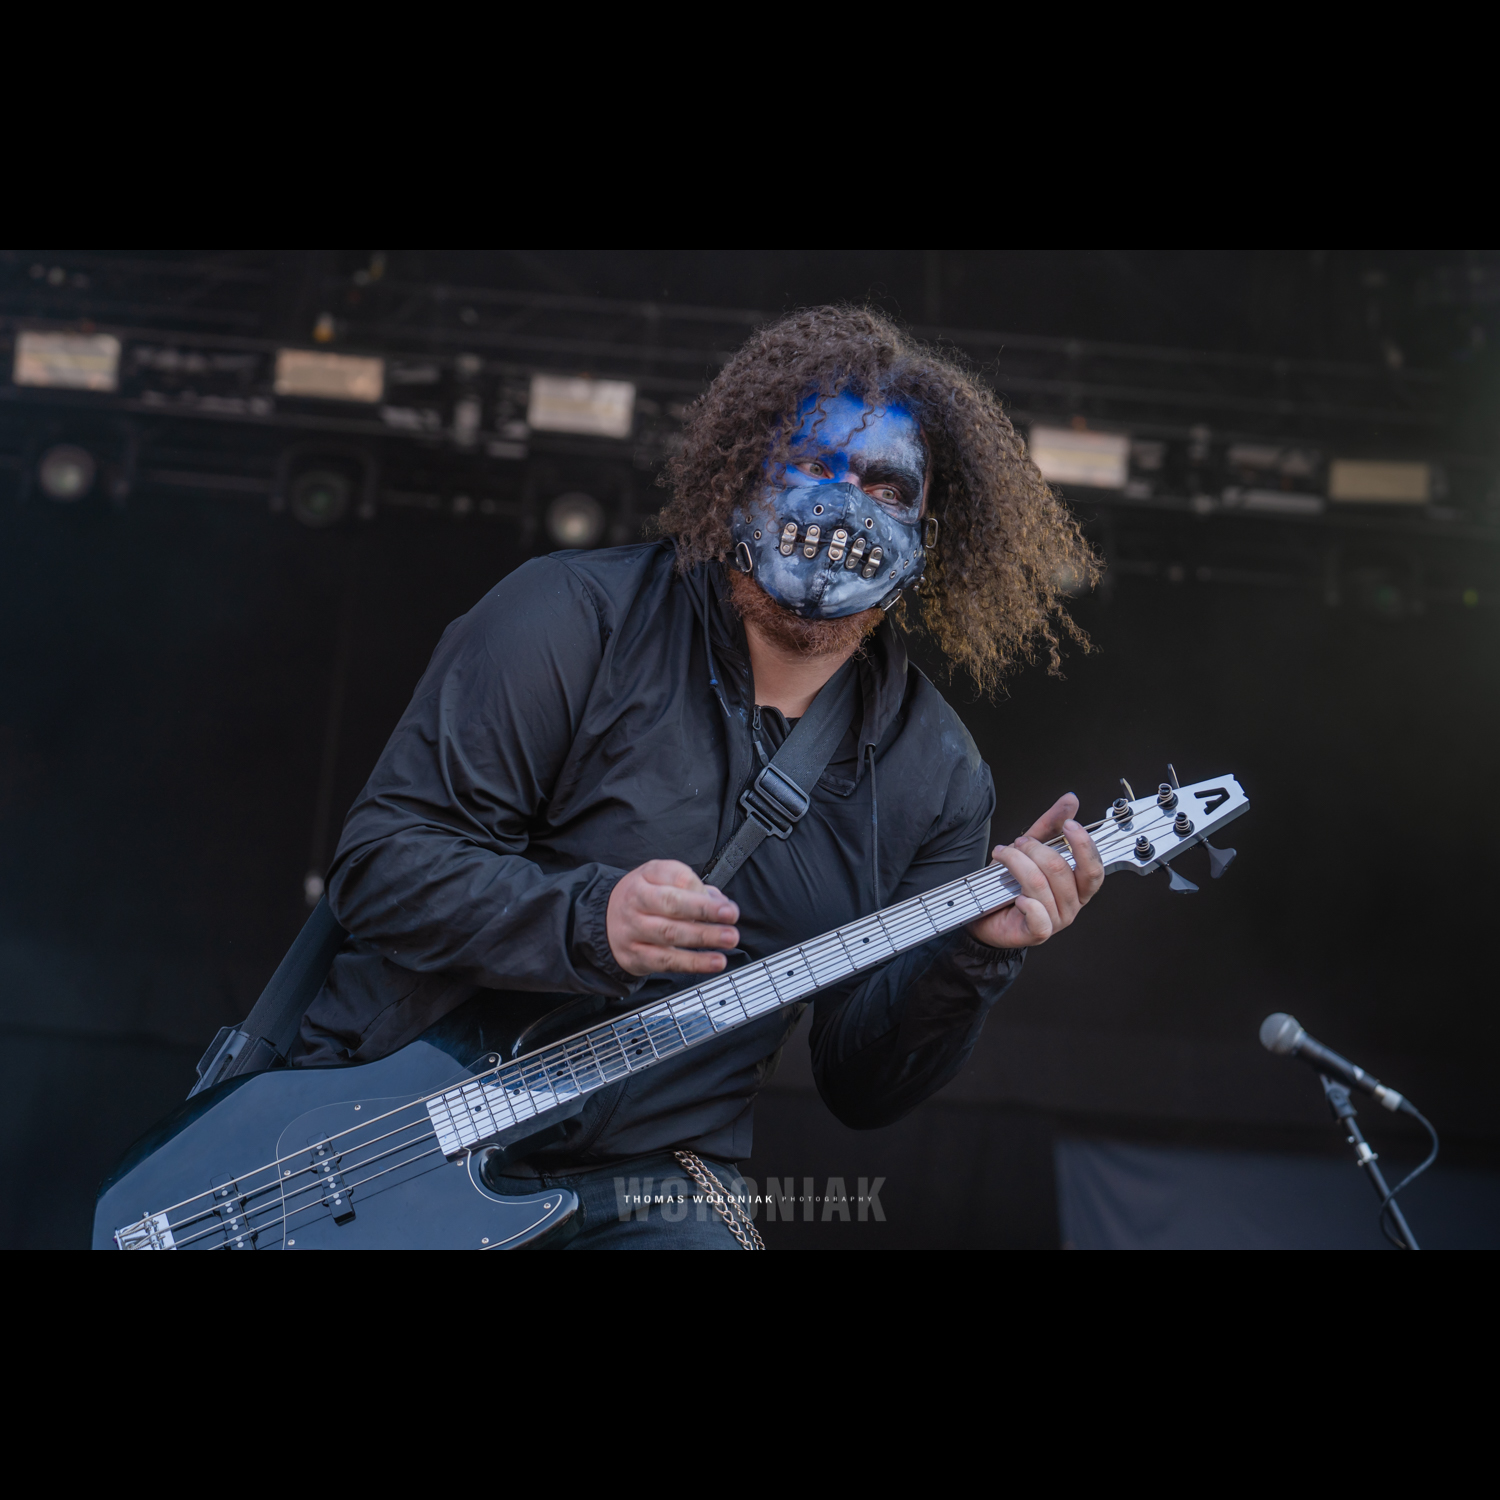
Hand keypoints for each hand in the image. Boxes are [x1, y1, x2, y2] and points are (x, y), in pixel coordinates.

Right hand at [607, 860, 740, 976]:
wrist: (604, 921)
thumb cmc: (644, 898)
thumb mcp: (661, 879)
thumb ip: (693, 887)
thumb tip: (722, 903)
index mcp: (646, 876)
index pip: (674, 875)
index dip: (700, 888)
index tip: (723, 901)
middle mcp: (636, 901)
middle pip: (671, 903)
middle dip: (704, 910)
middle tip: (730, 915)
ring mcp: (634, 930)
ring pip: (669, 933)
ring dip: (703, 937)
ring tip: (729, 938)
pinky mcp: (636, 956)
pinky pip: (666, 961)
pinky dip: (693, 963)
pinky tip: (714, 961)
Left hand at [965, 793, 1102, 950]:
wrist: (986, 913)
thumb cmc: (1011, 883)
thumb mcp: (1032, 848)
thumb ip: (1052, 825)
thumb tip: (1070, 801)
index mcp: (1077, 885)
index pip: (1093, 868)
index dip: (1083, 845)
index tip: (1069, 825)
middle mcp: (1072, 904)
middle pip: (1060, 871)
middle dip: (1034, 849)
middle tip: (1018, 843)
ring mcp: (1056, 920)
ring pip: (1040, 885)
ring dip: (1016, 864)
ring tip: (1003, 856)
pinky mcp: (1038, 933)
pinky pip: (1039, 917)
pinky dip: (1027, 903)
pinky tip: (1016, 897)